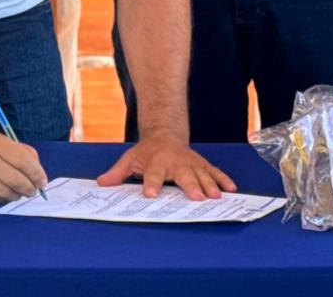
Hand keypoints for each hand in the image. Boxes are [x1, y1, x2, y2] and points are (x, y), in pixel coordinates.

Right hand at [0, 126, 47, 202]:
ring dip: (14, 194)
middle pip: (16, 180)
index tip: (42, 181)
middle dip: (29, 188)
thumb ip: (21, 152)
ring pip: (4, 193)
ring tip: (16, 191)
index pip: (23, 161)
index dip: (37, 173)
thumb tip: (39, 174)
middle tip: (32, 190)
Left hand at [98, 132, 235, 199]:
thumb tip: (101, 183)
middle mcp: (174, 162)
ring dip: (209, 185)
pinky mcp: (201, 164)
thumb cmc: (146, 153)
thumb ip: (117, 173)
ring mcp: (190, 162)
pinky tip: (232, 189)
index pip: (152, 175)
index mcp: (155, 162)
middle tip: (195, 197)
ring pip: (201, 173)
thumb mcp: (129, 159)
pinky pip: (214, 171)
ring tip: (216, 196)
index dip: (150, 185)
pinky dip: (223, 179)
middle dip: (189, 185)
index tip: (150, 195)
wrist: (164, 135)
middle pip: (182, 175)